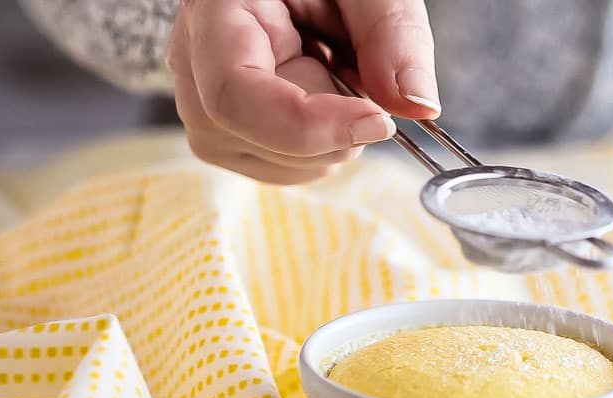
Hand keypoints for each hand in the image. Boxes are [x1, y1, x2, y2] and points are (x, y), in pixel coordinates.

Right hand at [167, 0, 438, 184]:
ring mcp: (206, 107)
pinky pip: (289, 168)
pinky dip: (327, 145)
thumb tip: (417, 105)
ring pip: (281, 164)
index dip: (309, 125)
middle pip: (263, 139)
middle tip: (358, 67)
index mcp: (215, 13)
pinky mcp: (231, 135)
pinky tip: (325, 93)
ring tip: (334, 69)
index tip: (378, 121)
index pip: (235, 95)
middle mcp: (195, 65)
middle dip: (337, 123)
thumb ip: (393, 32)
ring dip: (335, 134)